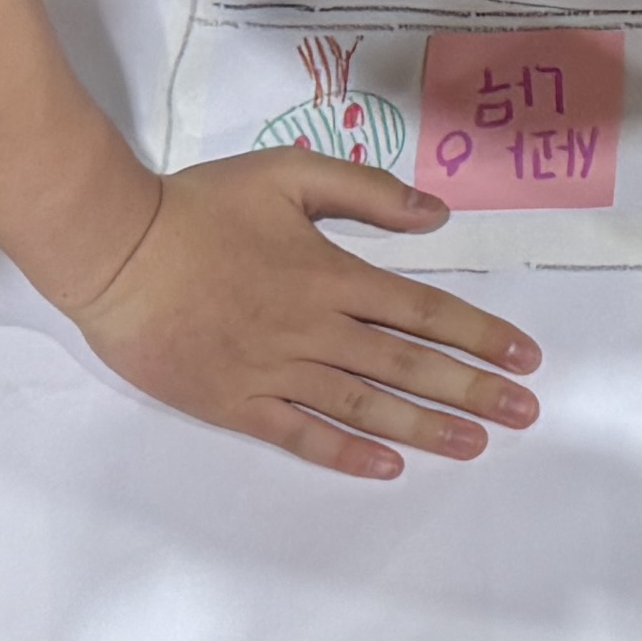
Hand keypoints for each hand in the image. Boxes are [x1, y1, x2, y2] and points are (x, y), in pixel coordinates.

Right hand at [61, 153, 539, 476]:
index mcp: (332, 275)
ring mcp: (275, 371)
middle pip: (408, 365)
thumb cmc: (200, 207)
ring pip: (364, 406)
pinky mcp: (235, 403)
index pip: (424, 310)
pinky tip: (385, 467)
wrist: (116, 250)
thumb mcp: (288, 173)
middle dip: (472, 391)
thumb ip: (366, 191)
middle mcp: (315, 329)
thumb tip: (437, 214)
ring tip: (474, 445)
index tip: (525, 358)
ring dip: (424, 428)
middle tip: (525, 415)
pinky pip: (299, 435)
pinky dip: (344, 454)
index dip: (479, 336)